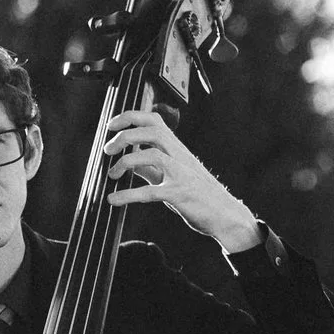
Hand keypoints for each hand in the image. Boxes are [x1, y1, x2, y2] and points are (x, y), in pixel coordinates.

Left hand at [99, 109, 260, 252]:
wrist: (226, 216)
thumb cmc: (199, 195)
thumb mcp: (173, 177)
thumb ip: (152, 169)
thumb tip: (130, 164)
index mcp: (177, 149)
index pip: (154, 120)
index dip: (130, 117)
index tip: (111, 125)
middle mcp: (180, 156)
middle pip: (153, 130)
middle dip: (125, 135)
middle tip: (107, 149)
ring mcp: (182, 174)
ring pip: (152, 154)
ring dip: (126, 161)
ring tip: (111, 174)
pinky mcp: (180, 194)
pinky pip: (151, 191)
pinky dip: (128, 194)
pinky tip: (113, 199)